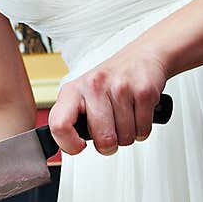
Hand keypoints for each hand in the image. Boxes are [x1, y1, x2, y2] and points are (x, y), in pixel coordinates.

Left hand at [48, 47, 167, 155]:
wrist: (143, 56)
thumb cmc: (111, 79)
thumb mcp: (83, 94)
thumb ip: (72, 118)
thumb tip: (68, 146)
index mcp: (73, 90)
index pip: (59, 125)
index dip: (69, 144)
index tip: (78, 146)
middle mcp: (94, 86)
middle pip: (102, 139)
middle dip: (109, 145)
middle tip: (110, 132)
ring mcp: (120, 88)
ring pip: (125, 137)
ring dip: (128, 134)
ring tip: (125, 116)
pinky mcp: (143, 91)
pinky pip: (143, 130)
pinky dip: (142, 128)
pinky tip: (137, 112)